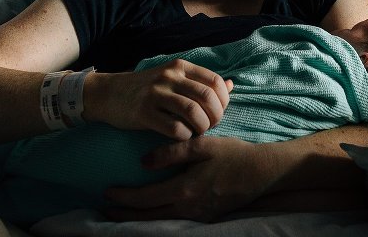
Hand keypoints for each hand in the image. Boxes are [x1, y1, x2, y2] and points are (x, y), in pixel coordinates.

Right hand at [86, 59, 232, 139]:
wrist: (108, 94)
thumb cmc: (146, 89)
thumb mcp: (174, 79)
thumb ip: (201, 82)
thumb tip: (231, 85)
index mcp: (180, 67)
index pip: (215, 82)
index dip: (223, 101)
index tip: (218, 112)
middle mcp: (169, 77)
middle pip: (207, 97)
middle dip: (215, 116)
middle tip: (210, 126)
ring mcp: (155, 93)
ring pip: (193, 112)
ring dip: (201, 127)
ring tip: (197, 132)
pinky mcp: (143, 112)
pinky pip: (173, 128)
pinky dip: (184, 136)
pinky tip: (181, 136)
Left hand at [103, 136, 273, 221]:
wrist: (263, 172)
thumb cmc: (233, 155)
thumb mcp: (202, 146)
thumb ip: (171, 153)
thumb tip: (143, 162)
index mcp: (184, 190)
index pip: (144, 199)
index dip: (123, 197)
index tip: (107, 192)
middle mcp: (188, 209)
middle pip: (148, 217)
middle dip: (124, 214)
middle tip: (105, 209)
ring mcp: (198, 217)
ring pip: (160, 222)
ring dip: (139, 218)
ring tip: (122, 212)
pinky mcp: (206, 218)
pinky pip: (174, 221)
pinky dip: (157, 217)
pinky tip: (152, 211)